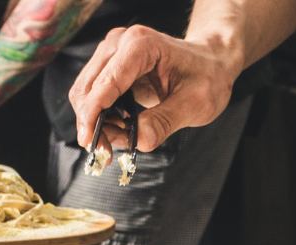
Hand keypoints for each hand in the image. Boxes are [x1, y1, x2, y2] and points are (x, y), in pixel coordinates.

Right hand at [69, 25, 241, 151]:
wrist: (211, 61)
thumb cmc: (208, 76)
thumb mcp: (196, 104)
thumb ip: (165, 121)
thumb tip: (137, 140)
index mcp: (141, 45)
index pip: (106, 82)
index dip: (93, 114)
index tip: (89, 142)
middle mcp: (120, 42)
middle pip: (87, 88)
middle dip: (90, 123)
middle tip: (105, 151)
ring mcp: (112, 51)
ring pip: (84, 92)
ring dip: (93, 121)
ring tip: (115, 140)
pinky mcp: (109, 64)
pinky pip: (92, 94)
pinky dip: (98, 115)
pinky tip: (116, 127)